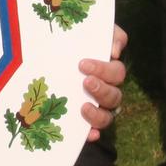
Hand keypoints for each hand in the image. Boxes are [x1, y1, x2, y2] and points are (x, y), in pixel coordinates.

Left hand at [76, 24, 128, 141]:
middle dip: (102, 90)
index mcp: (107, 70)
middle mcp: (104, 91)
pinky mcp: (82, 121)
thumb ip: (108, 34)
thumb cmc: (71, 41)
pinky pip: (93, 132)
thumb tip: (115, 51)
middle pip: (115, 96)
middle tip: (85, 82)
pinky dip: (93, 134)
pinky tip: (89, 134)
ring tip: (83, 106)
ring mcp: (95, 107)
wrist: (49, 54)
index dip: (104, 70)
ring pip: (107, 117)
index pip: (117, 72)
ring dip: (99, 114)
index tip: (82, 64)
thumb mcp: (89, 31)